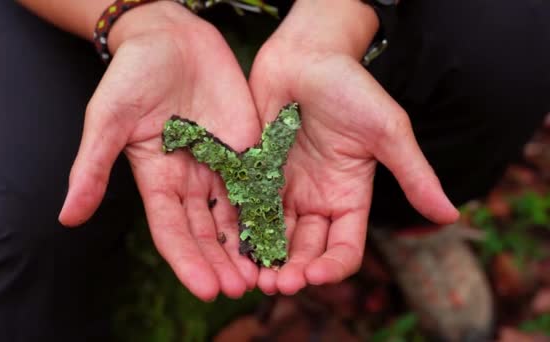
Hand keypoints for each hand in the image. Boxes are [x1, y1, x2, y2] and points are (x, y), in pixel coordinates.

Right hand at [59, 2, 260, 300]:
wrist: (170, 37)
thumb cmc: (132, 74)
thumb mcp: (107, 119)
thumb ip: (92, 168)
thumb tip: (67, 218)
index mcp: (158, 180)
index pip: (173, 231)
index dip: (189, 261)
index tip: (208, 289)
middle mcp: (191, 180)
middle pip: (208, 231)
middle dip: (223, 262)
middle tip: (243, 290)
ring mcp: (221, 164)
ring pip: (237, 214)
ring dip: (249, 245)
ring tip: (267, 274)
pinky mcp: (246, 146)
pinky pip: (260, 182)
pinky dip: (270, 209)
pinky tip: (285, 233)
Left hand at [249, 0, 459, 294]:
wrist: (307, 55)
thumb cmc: (352, 88)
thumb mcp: (388, 132)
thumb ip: (414, 174)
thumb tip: (452, 215)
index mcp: (349, 198)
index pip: (344, 247)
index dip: (332, 266)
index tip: (314, 276)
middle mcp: (316, 200)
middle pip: (306, 249)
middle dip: (293, 271)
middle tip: (276, 286)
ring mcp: (284, 189)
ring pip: (274, 236)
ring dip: (265, 260)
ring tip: (252, 276)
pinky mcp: (255, 174)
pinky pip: (248, 209)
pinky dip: (242, 230)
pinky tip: (232, 244)